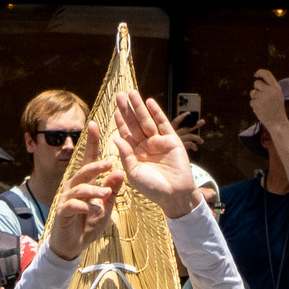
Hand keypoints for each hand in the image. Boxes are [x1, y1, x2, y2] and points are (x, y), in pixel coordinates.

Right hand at [48, 150, 119, 260]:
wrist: (73, 245)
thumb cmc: (89, 223)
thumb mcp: (106, 206)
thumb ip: (112, 190)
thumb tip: (120, 171)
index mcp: (85, 182)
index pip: (88, 159)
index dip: (91, 142)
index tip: (94, 123)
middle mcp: (74, 186)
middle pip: (84, 170)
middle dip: (96, 166)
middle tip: (110, 164)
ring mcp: (67, 198)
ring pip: (80, 188)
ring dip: (95, 190)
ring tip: (107, 193)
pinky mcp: (63, 211)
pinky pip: (75, 205)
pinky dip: (88, 207)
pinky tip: (98, 210)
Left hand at [113, 93, 198, 218]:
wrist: (175, 195)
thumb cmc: (152, 188)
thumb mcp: (134, 173)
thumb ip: (125, 155)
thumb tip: (115, 138)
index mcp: (135, 154)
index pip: (125, 134)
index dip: (120, 121)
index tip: (114, 110)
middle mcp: (146, 146)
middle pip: (134, 124)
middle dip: (127, 109)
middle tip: (119, 94)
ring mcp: (159, 142)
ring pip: (147, 120)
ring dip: (139, 107)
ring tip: (132, 93)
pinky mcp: (172, 140)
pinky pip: (162, 123)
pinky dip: (156, 112)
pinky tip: (149, 102)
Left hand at [248, 70, 288, 132]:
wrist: (277, 122)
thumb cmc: (277, 108)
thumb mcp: (277, 95)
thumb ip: (269, 87)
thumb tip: (257, 80)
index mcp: (276, 87)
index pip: (267, 74)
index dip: (260, 72)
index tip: (255, 74)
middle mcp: (269, 91)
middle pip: (256, 83)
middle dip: (257, 88)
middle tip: (262, 96)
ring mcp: (262, 97)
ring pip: (253, 93)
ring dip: (255, 98)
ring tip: (263, 105)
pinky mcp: (256, 104)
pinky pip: (251, 101)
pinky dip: (255, 105)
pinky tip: (261, 110)